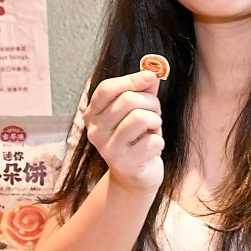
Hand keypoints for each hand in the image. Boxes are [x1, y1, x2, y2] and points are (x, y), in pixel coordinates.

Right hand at [84, 70, 163, 191]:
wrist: (134, 176)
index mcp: (92, 115)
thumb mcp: (136, 110)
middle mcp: (95, 132)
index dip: (131, 79)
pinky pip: (153, 141)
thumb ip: (142, 91)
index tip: (150, 76)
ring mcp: (108, 149)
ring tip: (153, 127)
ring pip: (140, 118)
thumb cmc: (135, 137)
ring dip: (155, 120)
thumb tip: (152, 74)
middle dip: (150, 102)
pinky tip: (152, 147)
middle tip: (155, 112)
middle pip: (128, 100)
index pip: (106, 89)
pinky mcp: (125, 164)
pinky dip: (159, 141)